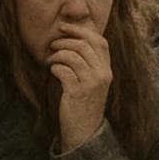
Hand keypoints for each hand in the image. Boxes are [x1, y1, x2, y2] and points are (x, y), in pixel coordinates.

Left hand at [50, 20, 112, 152]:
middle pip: (84, 45)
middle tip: (53, 45)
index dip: (81, 30)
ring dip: (57, 55)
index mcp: (107, 70)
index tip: (65, 27)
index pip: (99, 41)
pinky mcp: (77, 93)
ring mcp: (91, 84)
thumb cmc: (85, 104)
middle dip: (65, 41)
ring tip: (51, 60)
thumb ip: (90, 64)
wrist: (85, 132)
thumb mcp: (93, 82)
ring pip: (72, 56)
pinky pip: (63, 70)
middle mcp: (102, 75)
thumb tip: (73, 41)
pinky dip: (54, 67)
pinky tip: (53, 71)